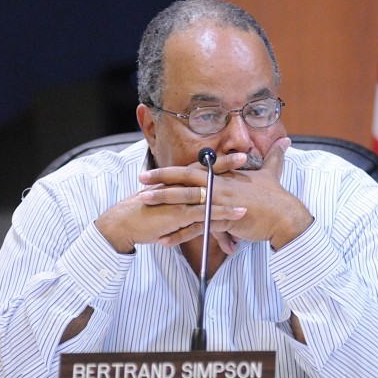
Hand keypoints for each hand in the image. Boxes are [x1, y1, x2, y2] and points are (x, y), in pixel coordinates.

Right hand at [94, 153, 248, 253]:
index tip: (233, 153)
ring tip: (253, 184)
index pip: (201, 167)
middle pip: (207, 173)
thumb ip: (181, 200)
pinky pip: (206, 213)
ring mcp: (181, 200)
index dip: (218, 160)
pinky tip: (239, 213)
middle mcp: (181, 187)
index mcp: (178, 182)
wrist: (125, 224)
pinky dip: (224, 213)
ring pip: (211, 193)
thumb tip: (193, 201)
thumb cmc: (146, 214)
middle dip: (227, 164)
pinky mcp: (180, 214)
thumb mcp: (166, 203)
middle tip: (245, 155)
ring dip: (233, 190)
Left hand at [134, 138, 312, 253]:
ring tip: (144, 204)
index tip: (157, 171)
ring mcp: (220, 203)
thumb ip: (275, 157)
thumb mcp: (274, 173)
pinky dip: (179, 234)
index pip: (195, 171)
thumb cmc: (277, 197)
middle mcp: (220, 186)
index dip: (175, 171)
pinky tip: (164, 239)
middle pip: (185, 181)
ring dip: (164, 203)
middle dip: (161, 180)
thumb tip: (285, 141)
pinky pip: (197, 228)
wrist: (285, 216)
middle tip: (141, 181)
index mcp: (226, 177)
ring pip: (186, 201)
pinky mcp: (223, 220)